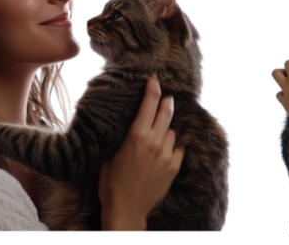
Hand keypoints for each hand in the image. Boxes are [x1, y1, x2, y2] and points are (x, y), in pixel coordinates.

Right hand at [99, 73, 185, 232]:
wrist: (126, 209)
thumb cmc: (111, 182)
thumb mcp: (110, 153)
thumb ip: (122, 135)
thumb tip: (128, 121)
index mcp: (136, 136)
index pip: (149, 105)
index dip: (153, 89)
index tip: (154, 79)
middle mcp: (154, 142)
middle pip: (166, 112)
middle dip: (166, 102)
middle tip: (166, 97)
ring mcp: (167, 154)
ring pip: (172, 131)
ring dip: (167, 129)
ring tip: (159, 133)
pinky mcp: (175, 166)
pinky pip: (178, 147)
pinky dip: (173, 145)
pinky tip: (165, 148)